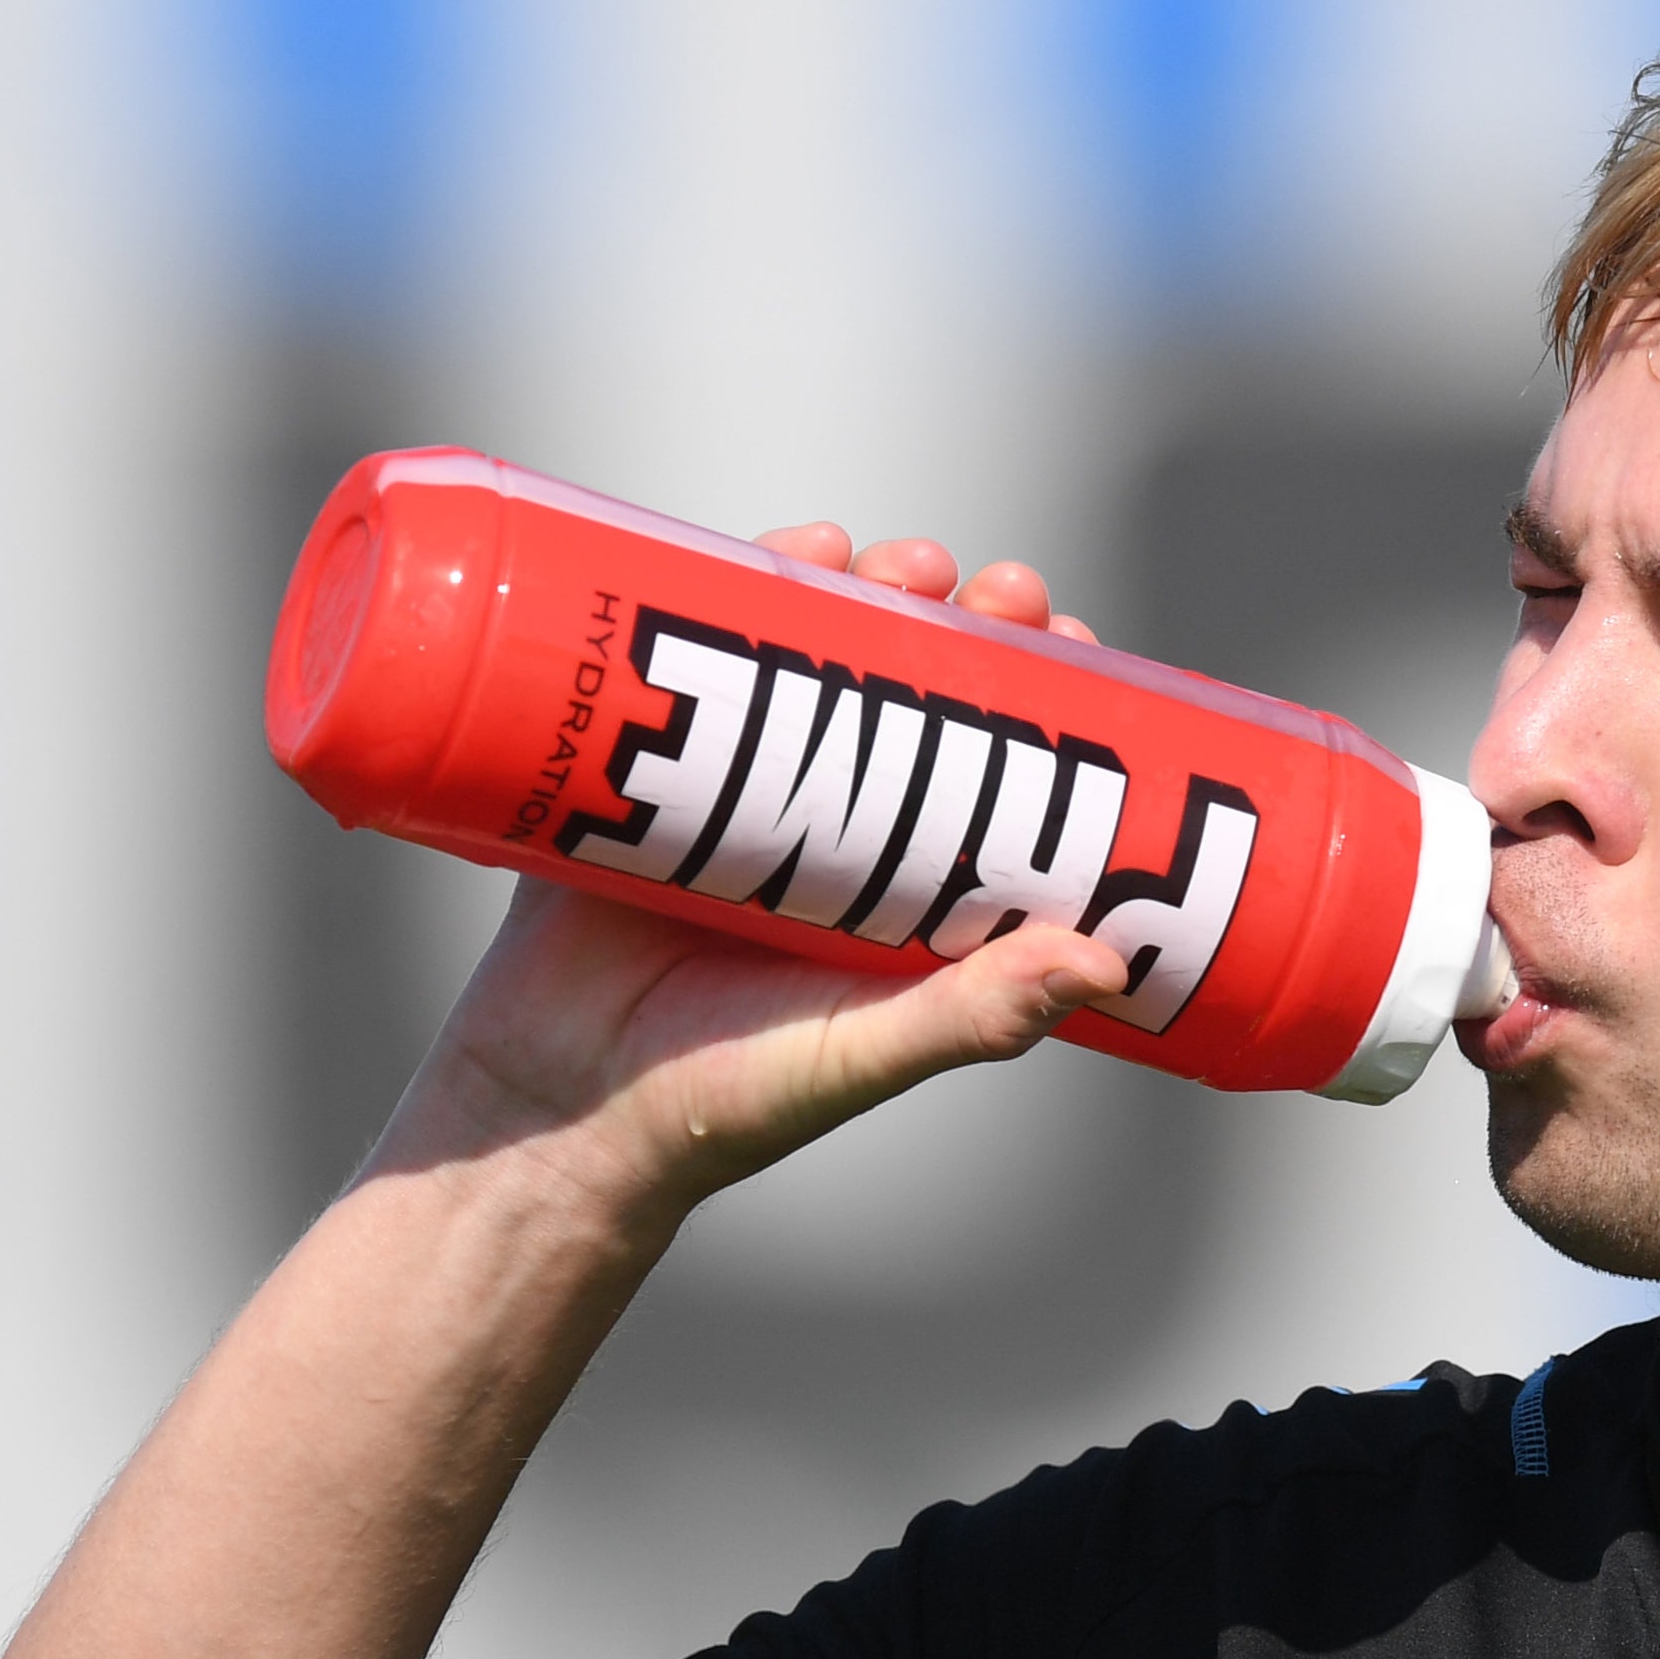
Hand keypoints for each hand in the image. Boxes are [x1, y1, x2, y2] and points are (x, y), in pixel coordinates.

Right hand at [375, 521, 1128, 1230]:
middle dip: (964, 624)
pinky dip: (746, 586)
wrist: (550, 1110)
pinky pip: (700, 654)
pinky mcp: (643, 764)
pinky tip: (797, 548)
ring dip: (870, 590)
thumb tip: (1108, 960)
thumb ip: (972, 1017)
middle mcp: (835, 826)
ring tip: (900, 563)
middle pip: (915, 690)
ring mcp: (738, 787)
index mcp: (907, 890)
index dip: (1046, 700)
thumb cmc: (720, 1105)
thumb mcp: (861, 1058)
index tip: (1074, 643)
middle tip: (999, 590)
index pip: (1000, 769)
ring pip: (818, 655)